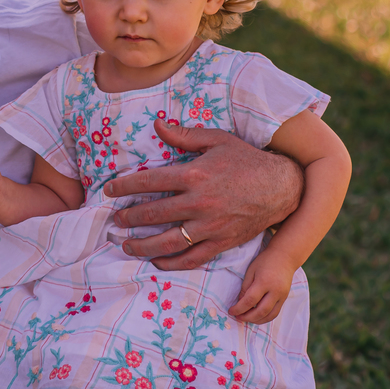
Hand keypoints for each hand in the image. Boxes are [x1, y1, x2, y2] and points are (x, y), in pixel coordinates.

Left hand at [103, 120, 303, 270]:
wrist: (282, 186)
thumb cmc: (246, 160)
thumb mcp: (217, 140)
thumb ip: (184, 134)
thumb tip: (156, 125)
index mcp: (195, 174)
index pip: (149, 181)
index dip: (124, 186)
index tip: (108, 190)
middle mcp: (200, 202)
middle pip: (153, 214)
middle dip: (128, 218)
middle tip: (115, 220)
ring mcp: (210, 226)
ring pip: (167, 241)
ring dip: (142, 246)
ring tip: (126, 245)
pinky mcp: (221, 242)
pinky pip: (191, 258)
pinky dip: (171, 263)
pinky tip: (156, 262)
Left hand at [229, 251, 293, 323]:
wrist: (285, 256)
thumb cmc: (265, 261)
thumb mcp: (251, 271)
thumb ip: (245, 287)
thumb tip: (240, 302)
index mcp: (264, 282)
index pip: (250, 301)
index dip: (239, 308)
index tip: (231, 311)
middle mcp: (275, 291)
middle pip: (260, 311)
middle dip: (247, 317)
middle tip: (238, 317)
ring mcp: (282, 296)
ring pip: (270, 315)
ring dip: (257, 321)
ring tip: (246, 319)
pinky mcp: (285, 298)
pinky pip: (275, 313)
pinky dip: (265, 318)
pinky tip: (257, 317)